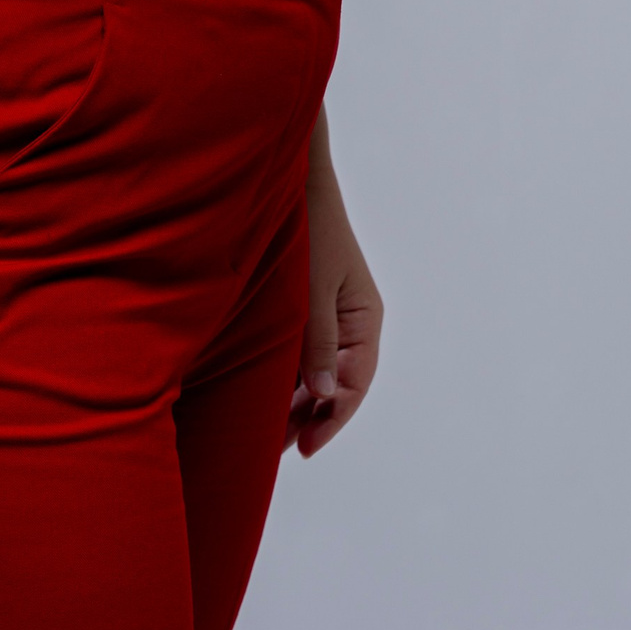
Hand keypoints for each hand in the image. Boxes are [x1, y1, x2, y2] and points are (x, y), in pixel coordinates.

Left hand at [286, 137, 382, 457]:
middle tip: (278, 450)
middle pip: (337, 384)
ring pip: (320, 371)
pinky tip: (266, 391)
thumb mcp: (313, 291)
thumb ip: (318, 343)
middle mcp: (353, 320)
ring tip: (269, 432)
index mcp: (364, 318)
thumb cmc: (309, 230)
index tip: (305, 448)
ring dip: (298, 400)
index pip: (354, 385)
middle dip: (311, 417)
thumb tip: (327, 395)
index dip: (332, 420)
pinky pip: (305, 351)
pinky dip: (289, 375)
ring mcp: (331, 313)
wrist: (295, 180)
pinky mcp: (309, 304)